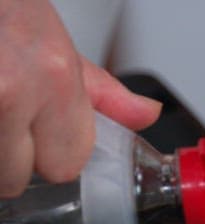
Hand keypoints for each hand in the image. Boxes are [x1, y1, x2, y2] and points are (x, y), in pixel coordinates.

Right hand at [0, 0, 161, 197]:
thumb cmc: (3, 12)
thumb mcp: (55, 42)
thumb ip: (101, 92)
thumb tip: (146, 115)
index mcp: (51, 77)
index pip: (66, 165)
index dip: (53, 155)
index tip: (42, 137)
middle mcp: (7, 92)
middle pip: (16, 181)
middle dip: (11, 160)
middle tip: (5, 118)